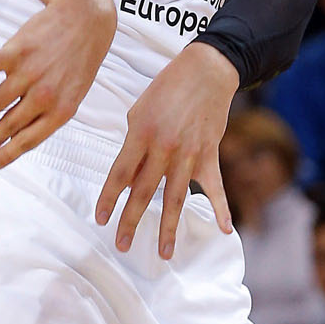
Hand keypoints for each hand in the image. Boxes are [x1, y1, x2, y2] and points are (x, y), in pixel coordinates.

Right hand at [0, 0, 115, 169]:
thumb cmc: (79, 61)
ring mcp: (29, 73)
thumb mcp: (73, 94)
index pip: (29, 140)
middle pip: (8, 124)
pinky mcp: (16, 51)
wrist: (86, 20)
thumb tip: (18, 138)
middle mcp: (45, 95)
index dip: (7, 155)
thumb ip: (49, 115)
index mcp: (62, 110)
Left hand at [95, 43, 235, 259]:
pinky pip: (215, 186)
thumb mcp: (139, 110)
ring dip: (169, 226)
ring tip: (163, 252)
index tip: (100, 218)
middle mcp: (164, 147)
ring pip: (176, 196)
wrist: (206, 71)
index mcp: (141, 134)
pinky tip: (224, 230)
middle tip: (122, 245)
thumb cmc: (167, 89)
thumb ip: (133, 144)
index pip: (120, 173)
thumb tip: (129, 175)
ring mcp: (189, 153)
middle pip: (144, 191)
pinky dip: (221, 208)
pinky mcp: (209, 154)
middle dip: (131, 220)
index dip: (109, 198)